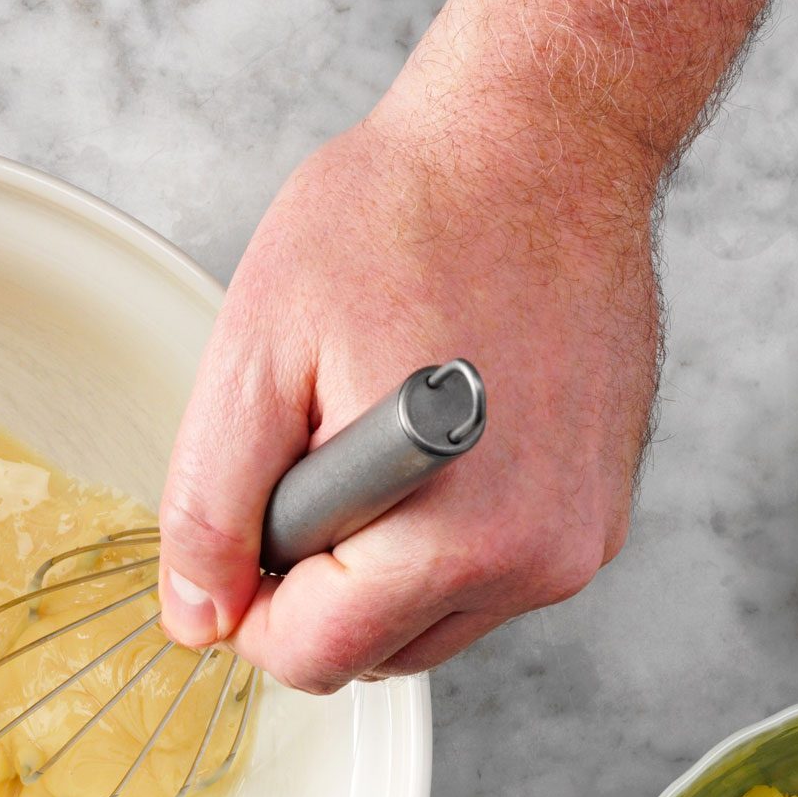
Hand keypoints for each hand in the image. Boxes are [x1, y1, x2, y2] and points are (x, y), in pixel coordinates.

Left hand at [155, 96, 665, 691]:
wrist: (541, 137)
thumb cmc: (402, 216)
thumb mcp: (256, 357)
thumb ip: (209, 508)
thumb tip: (197, 619)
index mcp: (455, 539)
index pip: (312, 659)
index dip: (247, 600)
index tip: (247, 512)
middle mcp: (537, 560)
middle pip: (371, 653)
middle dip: (314, 575)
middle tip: (317, 442)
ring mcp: (581, 540)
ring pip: (426, 623)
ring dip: (375, 560)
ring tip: (375, 425)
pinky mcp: (600, 512)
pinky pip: (485, 575)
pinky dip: (437, 532)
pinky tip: (433, 430)